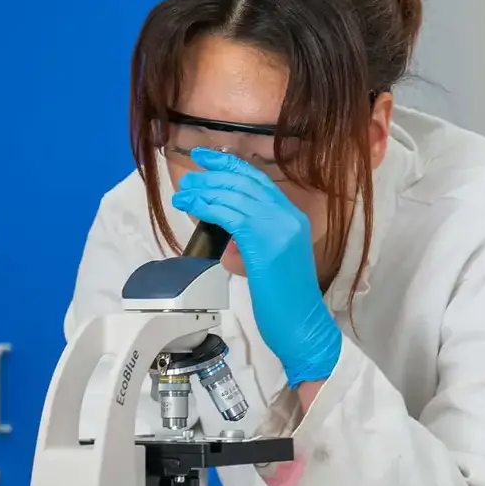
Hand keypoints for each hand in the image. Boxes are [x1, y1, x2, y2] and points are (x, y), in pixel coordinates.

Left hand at [171, 148, 341, 385]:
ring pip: (235, 196)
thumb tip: (228, 239)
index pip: (258, 181)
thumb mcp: (269, 263)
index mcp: (293, 217)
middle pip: (245, 183)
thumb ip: (251, 244)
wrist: (302, 327)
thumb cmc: (284, 302)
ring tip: (182, 193)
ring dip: (204, 190)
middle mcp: (288, 217)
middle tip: (187, 176)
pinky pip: (231, 215)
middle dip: (212, 174)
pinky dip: (208, 207)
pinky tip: (192, 207)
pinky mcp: (266, 244)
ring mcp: (280, 229)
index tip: (206, 158)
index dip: (230, 166)